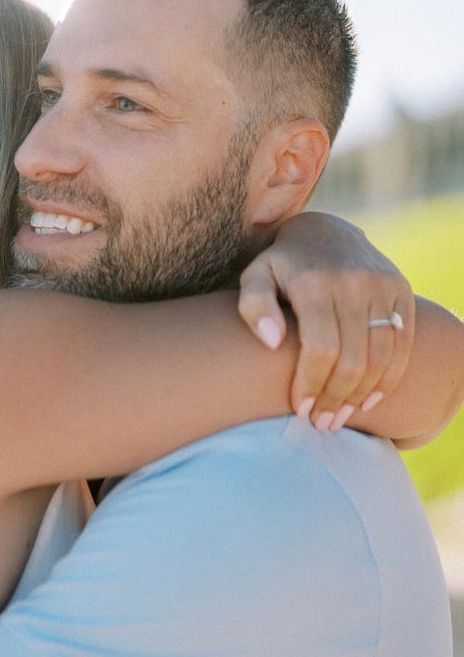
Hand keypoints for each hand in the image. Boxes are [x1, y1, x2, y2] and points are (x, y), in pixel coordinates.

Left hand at [238, 212, 414, 426]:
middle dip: (336, 398)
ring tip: (342, 416)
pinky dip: (389, 377)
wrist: (325, 232)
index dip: (311, 385)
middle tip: (322, 423)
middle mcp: (354, 282)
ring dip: (361, 395)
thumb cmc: (281, 268)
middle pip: (351, 358)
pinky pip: (402, 344)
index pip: (320, 349)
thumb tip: (270, 342)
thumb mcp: (255, 278)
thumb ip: (254, 307)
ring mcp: (382, 285)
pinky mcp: (401, 291)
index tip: (300, 409)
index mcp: (314, 282)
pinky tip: (369, 400)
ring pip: (380, 356)